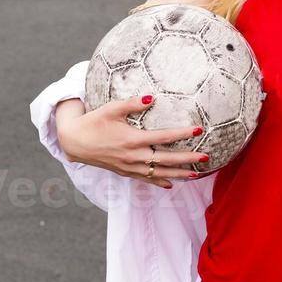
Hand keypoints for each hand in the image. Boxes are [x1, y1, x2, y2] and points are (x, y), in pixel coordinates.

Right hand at [55, 95, 211, 188]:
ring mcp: (129, 167)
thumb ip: (132, 103)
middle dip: (187, 159)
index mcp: (132, 140)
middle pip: (166, 161)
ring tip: (196, 174)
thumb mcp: (111, 108)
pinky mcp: (124, 172)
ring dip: (178, 174)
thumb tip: (152, 97)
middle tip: (206, 157)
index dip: (182, 134)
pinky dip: (159, 183)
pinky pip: (145, 180)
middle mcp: (133, 156)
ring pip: (158, 174)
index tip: (198, 130)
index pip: (163, 137)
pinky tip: (170, 185)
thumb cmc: (93, 122)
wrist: (74, 141)